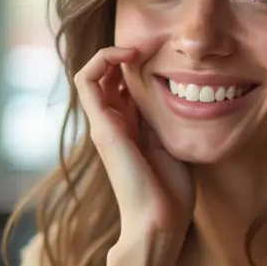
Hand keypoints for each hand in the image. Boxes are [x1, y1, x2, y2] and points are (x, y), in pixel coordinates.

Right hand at [75, 46, 193, 244]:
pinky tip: (128, 57)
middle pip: (106, 76)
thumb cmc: (172, 191)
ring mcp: (103, 124)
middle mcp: (112, 123)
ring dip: (111, 52)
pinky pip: (86, 81)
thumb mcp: (173, 142)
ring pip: (92, 73)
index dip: (137, 63)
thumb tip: (181, 92)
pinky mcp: (101, 126)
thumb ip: (167, 119)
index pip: (122, 84)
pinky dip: (102, 60)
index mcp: (129, 127)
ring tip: (137, 48)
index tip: (162, 52)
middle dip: (125, 54)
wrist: (160, 220)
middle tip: (152, 45)